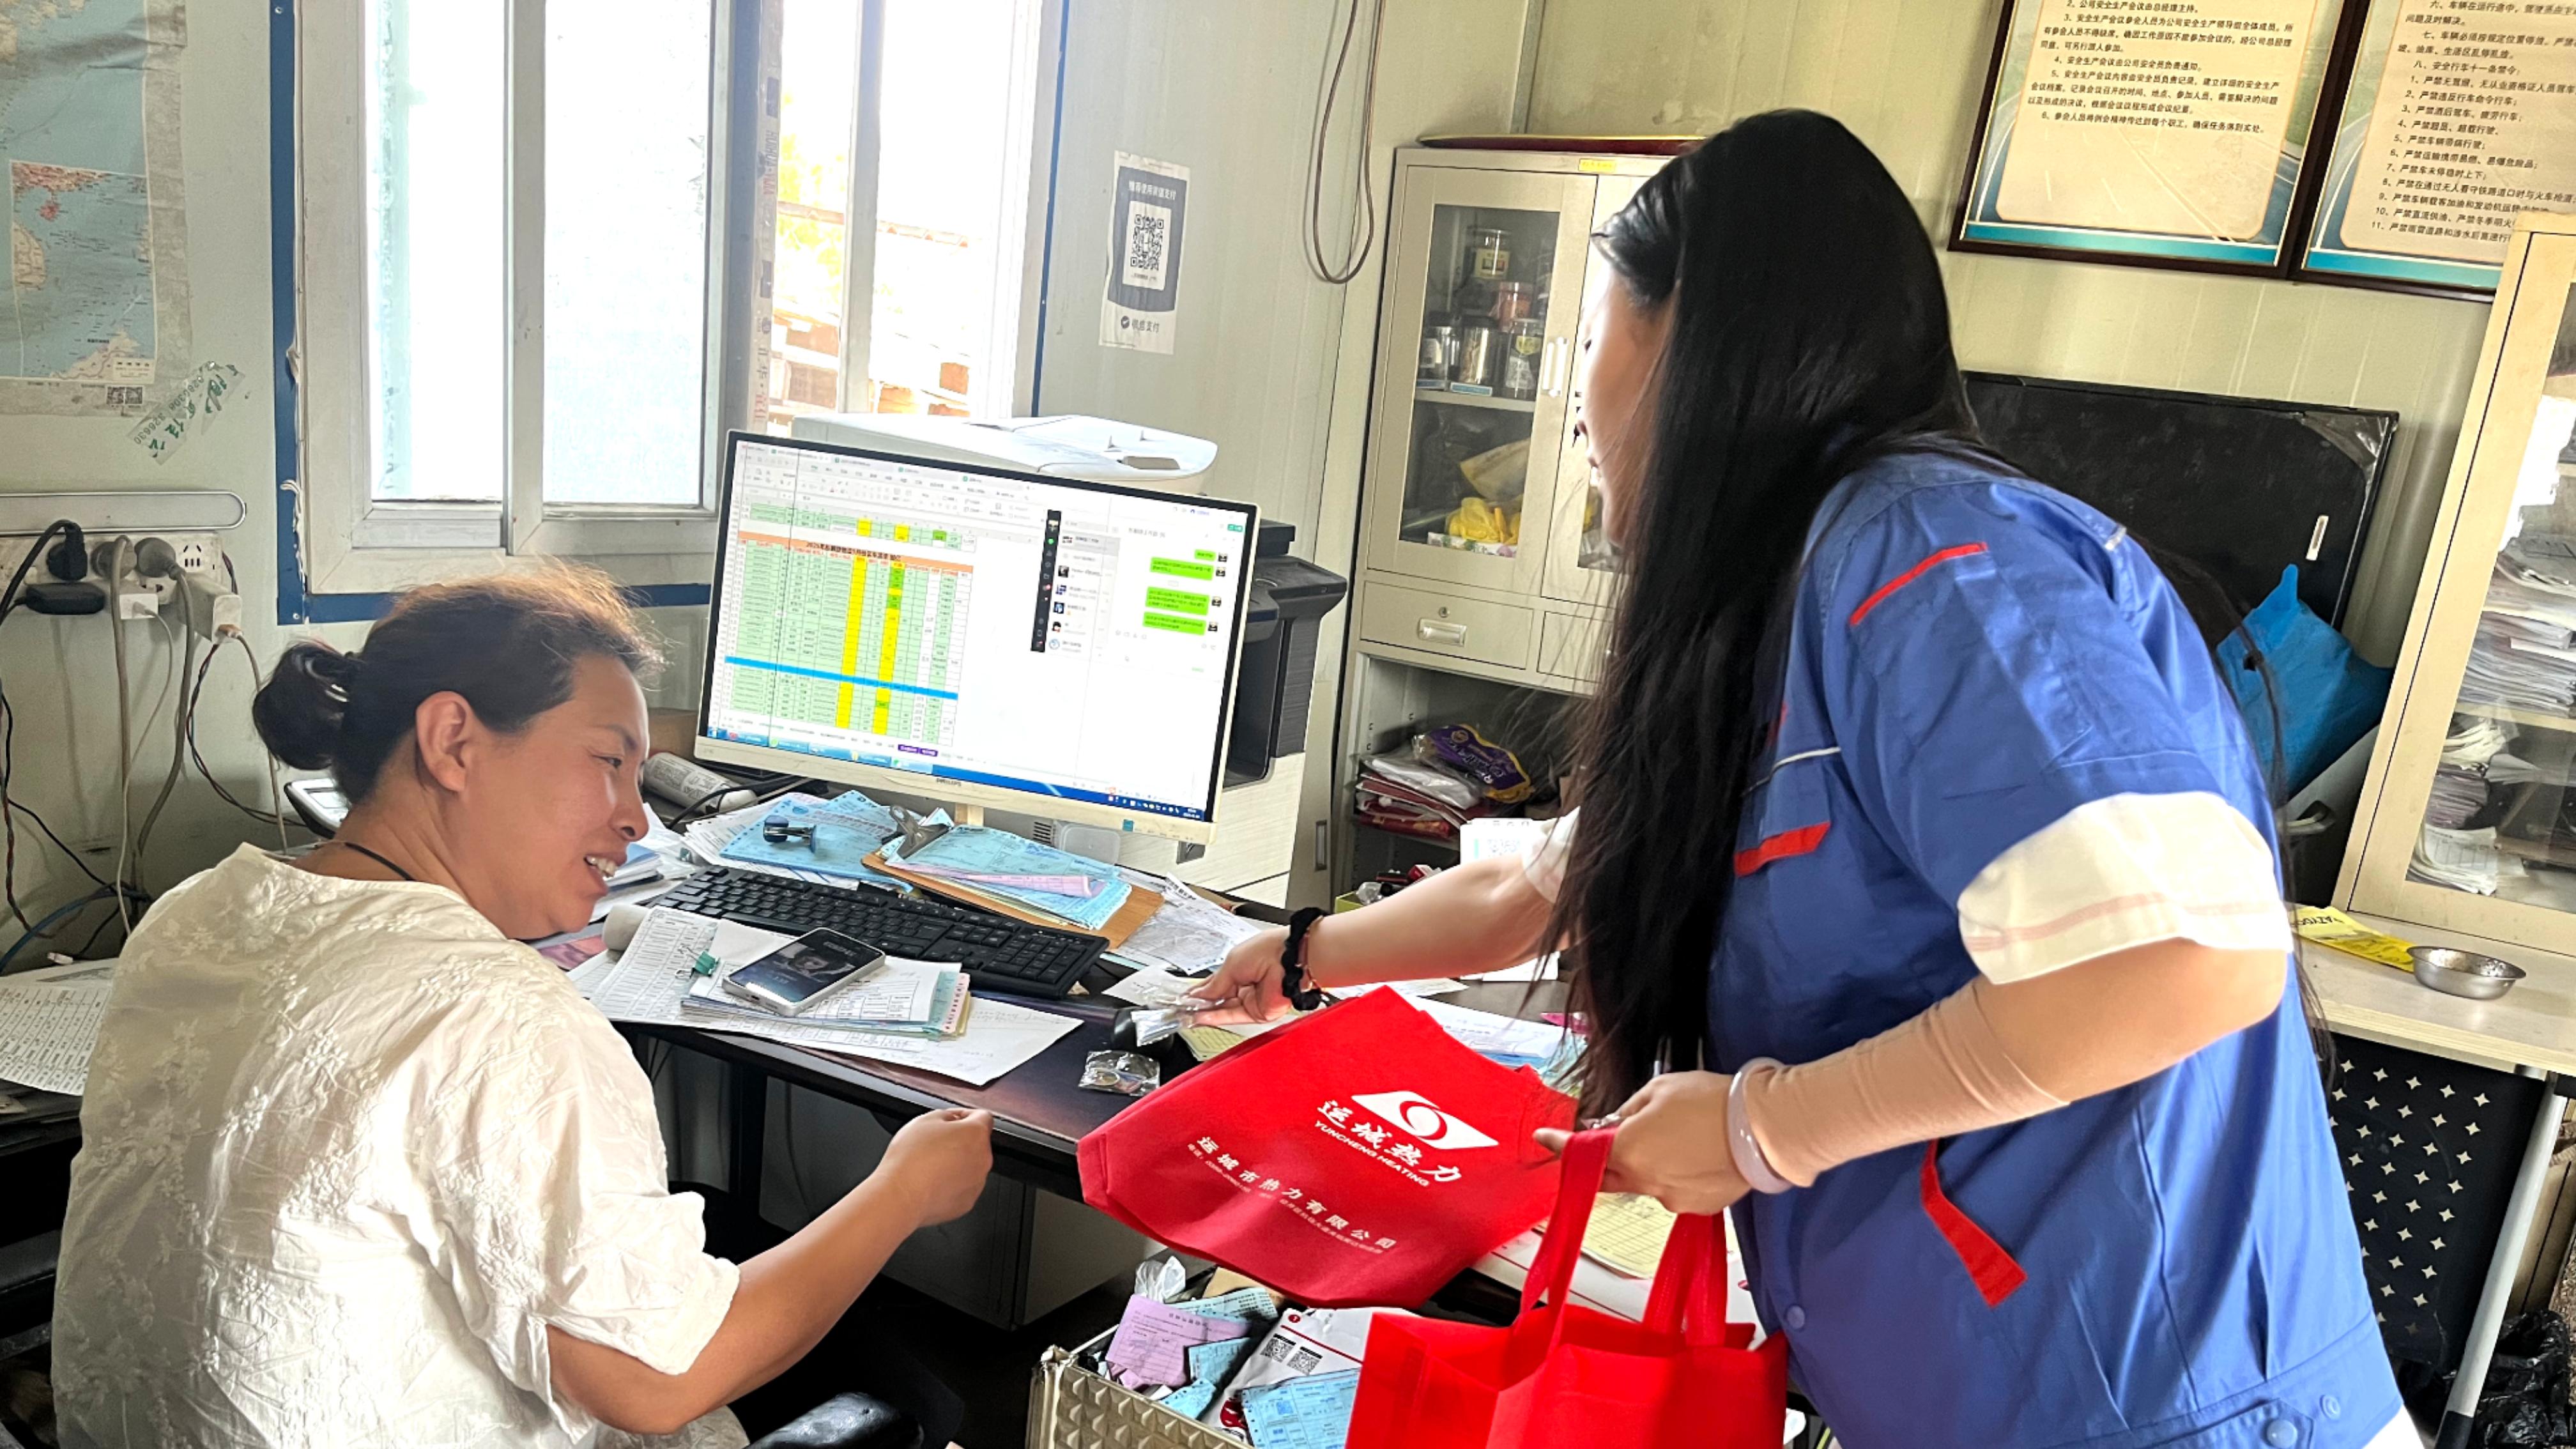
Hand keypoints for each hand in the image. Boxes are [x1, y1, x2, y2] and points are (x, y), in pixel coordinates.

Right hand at [874, 1108, 992, 1227]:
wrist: (901, 1196)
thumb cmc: (910, 1159)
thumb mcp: (925, 1120)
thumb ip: (947, 1115)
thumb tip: (952, 1120)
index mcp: (976, 1134)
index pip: (982, 1116)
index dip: (964, 1115)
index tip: (953, 1119)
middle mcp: (983, 1159)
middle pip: (976, 1144)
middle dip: (958, 1141)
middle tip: (934, 1144)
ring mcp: (976, 1183)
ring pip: (969, 1167)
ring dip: (955, 1164)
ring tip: (929, 1166)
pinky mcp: (966, 1203)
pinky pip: (962, 1188)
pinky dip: (950, 1184)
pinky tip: (931, 1182)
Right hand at [1185, 927, 1294, 1024]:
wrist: (1291, 959)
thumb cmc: (1269, 950)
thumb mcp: (1232, 963)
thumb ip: (1214, 984)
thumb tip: (1199, 994)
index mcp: (1241, 967)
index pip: (1216, 983)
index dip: (1200, 991)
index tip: (1185, 998)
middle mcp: (1246, 984)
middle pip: (1219, 999)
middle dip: (1201, 1004)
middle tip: (1183, 1009)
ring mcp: (1252, 999)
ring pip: (1224, 1010)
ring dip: (1206, 1013)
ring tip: (1188, 1014)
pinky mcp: (1259, 1012)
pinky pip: (1234, 1017)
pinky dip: (1217, 1018)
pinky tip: (1203, 1017)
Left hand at [1533, 1072, 1749, 1214]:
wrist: (1764, 1128)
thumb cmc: (1711, 1101)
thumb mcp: (1660, 1089)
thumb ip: (1628, 1111)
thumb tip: (1613, 1125)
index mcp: (1628, 1150)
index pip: (1583, 1151)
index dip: (1560, 1144)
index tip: (1544, 1138)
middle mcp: (1644, 1181)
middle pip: (1610, 1174)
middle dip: (1606, 1157)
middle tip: (1617, 1138)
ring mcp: (1671, 1199)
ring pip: (1646, 1181)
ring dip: (1652, 1162)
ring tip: (1684, 1135)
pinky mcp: (1697, 1207)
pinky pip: (1675, 1190)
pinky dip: (1678, 1174)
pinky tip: (1700, 1154)